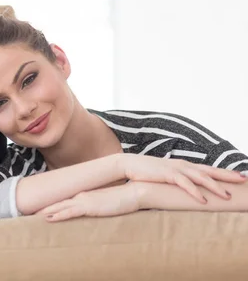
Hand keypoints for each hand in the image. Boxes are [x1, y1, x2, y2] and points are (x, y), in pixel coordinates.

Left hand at [40, 182, 140, 221]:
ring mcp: (84, 200)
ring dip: (47, 211)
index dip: (53, 205)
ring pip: (60, 206)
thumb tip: (95, 211)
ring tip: (34, 215)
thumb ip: (99, 206)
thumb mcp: (107, 204)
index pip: (65, 201)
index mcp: (85, 195)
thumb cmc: (123, 199)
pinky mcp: (88, 206)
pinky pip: (69, 211)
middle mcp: (81, 196)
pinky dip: (57, 215)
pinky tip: (48, 217)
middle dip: (45, 207)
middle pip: (59, 202)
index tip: (42, 209)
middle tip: (31, 212)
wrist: (133, 192)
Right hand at [117, 154, 244, 202]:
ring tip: (227, 196)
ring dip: (215, 186)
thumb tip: (187, 189)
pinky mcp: (167, 174)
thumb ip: (178, 180)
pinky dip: (195, 192)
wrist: (128, 164)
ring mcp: (176, 168)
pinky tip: (203, 200)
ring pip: (201, 177)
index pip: (209, 169)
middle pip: (210, 170)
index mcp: (184, 165)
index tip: (239, 177)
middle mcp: (183, 165)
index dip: (224, 173)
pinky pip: (185, 184)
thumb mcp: (166, 175)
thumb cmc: (147, 172)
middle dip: (227, 176)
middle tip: (244, 180)